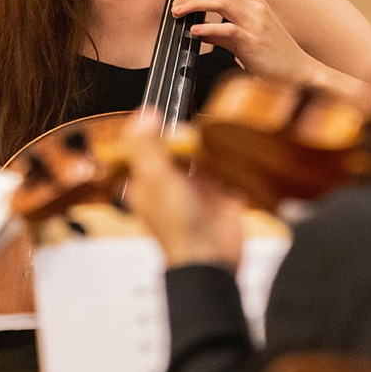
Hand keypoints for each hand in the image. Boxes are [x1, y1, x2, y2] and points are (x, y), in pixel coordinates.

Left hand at [121, 111, 244, 270]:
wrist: (211, 258)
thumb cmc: (177, 229)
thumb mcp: (156, 179)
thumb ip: (148, 147)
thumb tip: (144, 116)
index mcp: (146, 181)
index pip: (145, 146)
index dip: (154, 130)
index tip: (163, 114)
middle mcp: (169, 183)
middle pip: (175, 147)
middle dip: (185, 136)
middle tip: (191, 130)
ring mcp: (195, 188)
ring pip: (200, 155)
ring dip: (207, 147)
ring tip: (209, 141)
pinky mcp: (220, 194)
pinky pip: (223, 168)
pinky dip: (226, 161)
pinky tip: (227, 155)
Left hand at [171, 0, 315, 86]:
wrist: (301, 72)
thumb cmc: (275, 60)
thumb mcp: (247, 41)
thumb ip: (223, 35)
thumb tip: (199, 31)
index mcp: (255, 4)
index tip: (181, 2)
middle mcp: (256, 7)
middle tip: (174, 6)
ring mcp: (256, 22)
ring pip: (220, 2)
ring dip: (194, 5)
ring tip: (178, 13)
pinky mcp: (254, 40)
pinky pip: (226, 28)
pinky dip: (207, 27)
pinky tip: (194, 31)